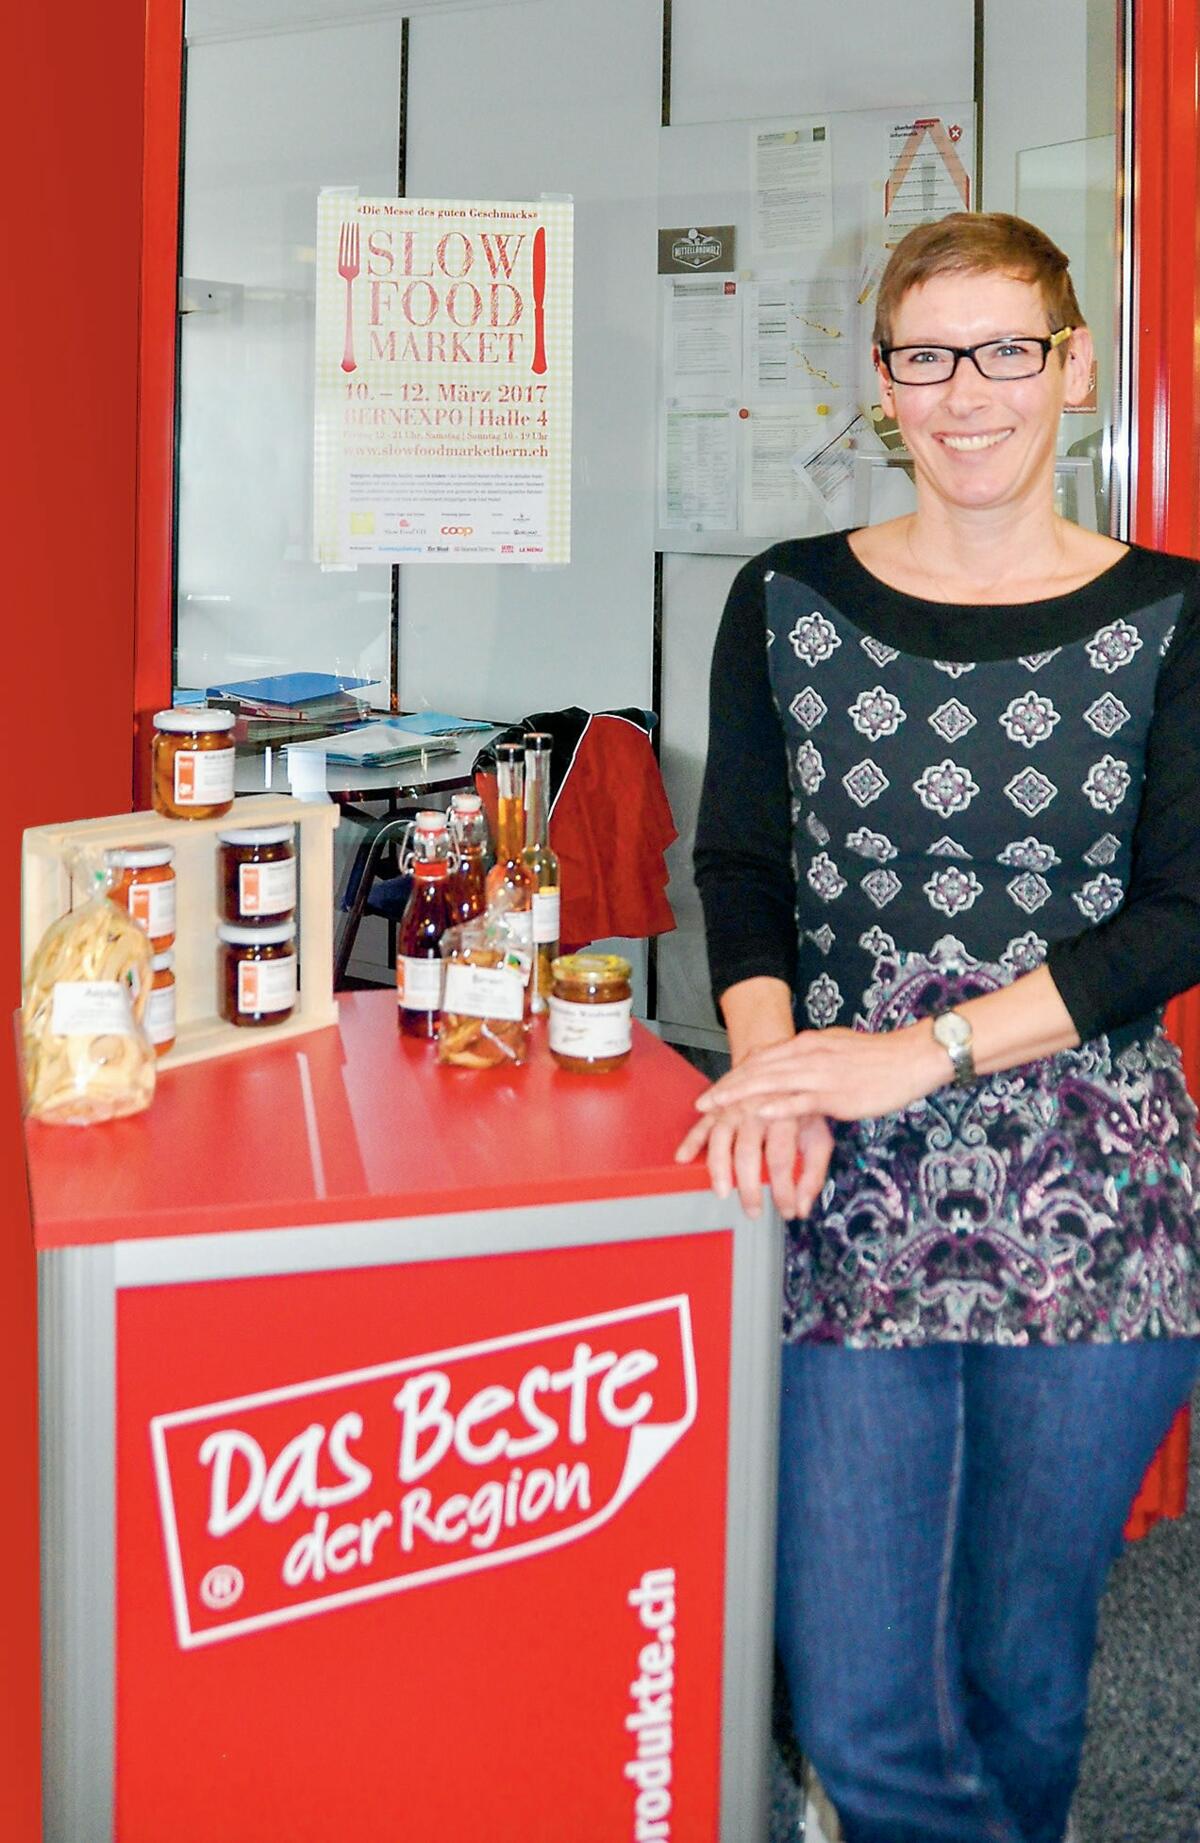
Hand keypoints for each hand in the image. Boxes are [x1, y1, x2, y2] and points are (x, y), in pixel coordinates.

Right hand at [674, 1100, 832, 1219]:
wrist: (779, 1067)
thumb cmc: (798, 1107)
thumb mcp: (817, 1136)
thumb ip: (813, 1173)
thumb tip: (803, 1208)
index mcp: (784, 1116)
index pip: (781, 1159)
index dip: (783, 1190)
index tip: (787, 1210)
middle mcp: (757, 1110)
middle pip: (748, 1152)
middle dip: (749, 1187)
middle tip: (753, 1211)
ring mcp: (733, 1107)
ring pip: (720, 1139)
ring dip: (719, 1168)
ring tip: (722, 1192)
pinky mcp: (717, 1108)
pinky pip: (700, 1126)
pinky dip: (690, 1142)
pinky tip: (684, 1157)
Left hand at [695, 1024, 943, 1123]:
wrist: (913, 1057)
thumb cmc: (879, 1057)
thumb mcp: (837, 1049)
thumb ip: (813, 1057)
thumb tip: (795, 1064)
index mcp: (809, 1044)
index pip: (762, 1058)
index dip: (735, 1074)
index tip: (715, 1088)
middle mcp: (809, 1054)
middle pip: (758, 1070)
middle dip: (728, 1088)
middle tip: (702, 1104)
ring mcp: (821, 1073)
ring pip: (771, 1083)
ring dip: (740, 1096)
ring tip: (716, 1108)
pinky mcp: (837, 1093)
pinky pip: (801, 1100)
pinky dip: (777, 1106)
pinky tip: (757, 1113)